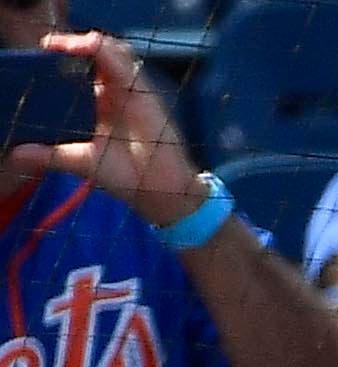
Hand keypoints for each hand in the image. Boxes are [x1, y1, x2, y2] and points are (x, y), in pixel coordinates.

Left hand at [7, 32, 210, 229]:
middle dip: (75, 43)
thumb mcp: (83, 162)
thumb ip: (51, 155)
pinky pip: (126, 66)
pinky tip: (90, 47)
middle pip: (101, 52)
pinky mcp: (145, 96)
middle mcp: (120, 92)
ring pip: (115, 51)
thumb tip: (16, 155)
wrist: (164, 194)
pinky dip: (107, 53)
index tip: (44, 52)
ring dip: (90, 42)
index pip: (87, 66)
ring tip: (63, 45)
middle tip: (49, 46)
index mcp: (106, 102)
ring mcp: (134, 92)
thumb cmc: (131, 177)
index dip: (68, 54)